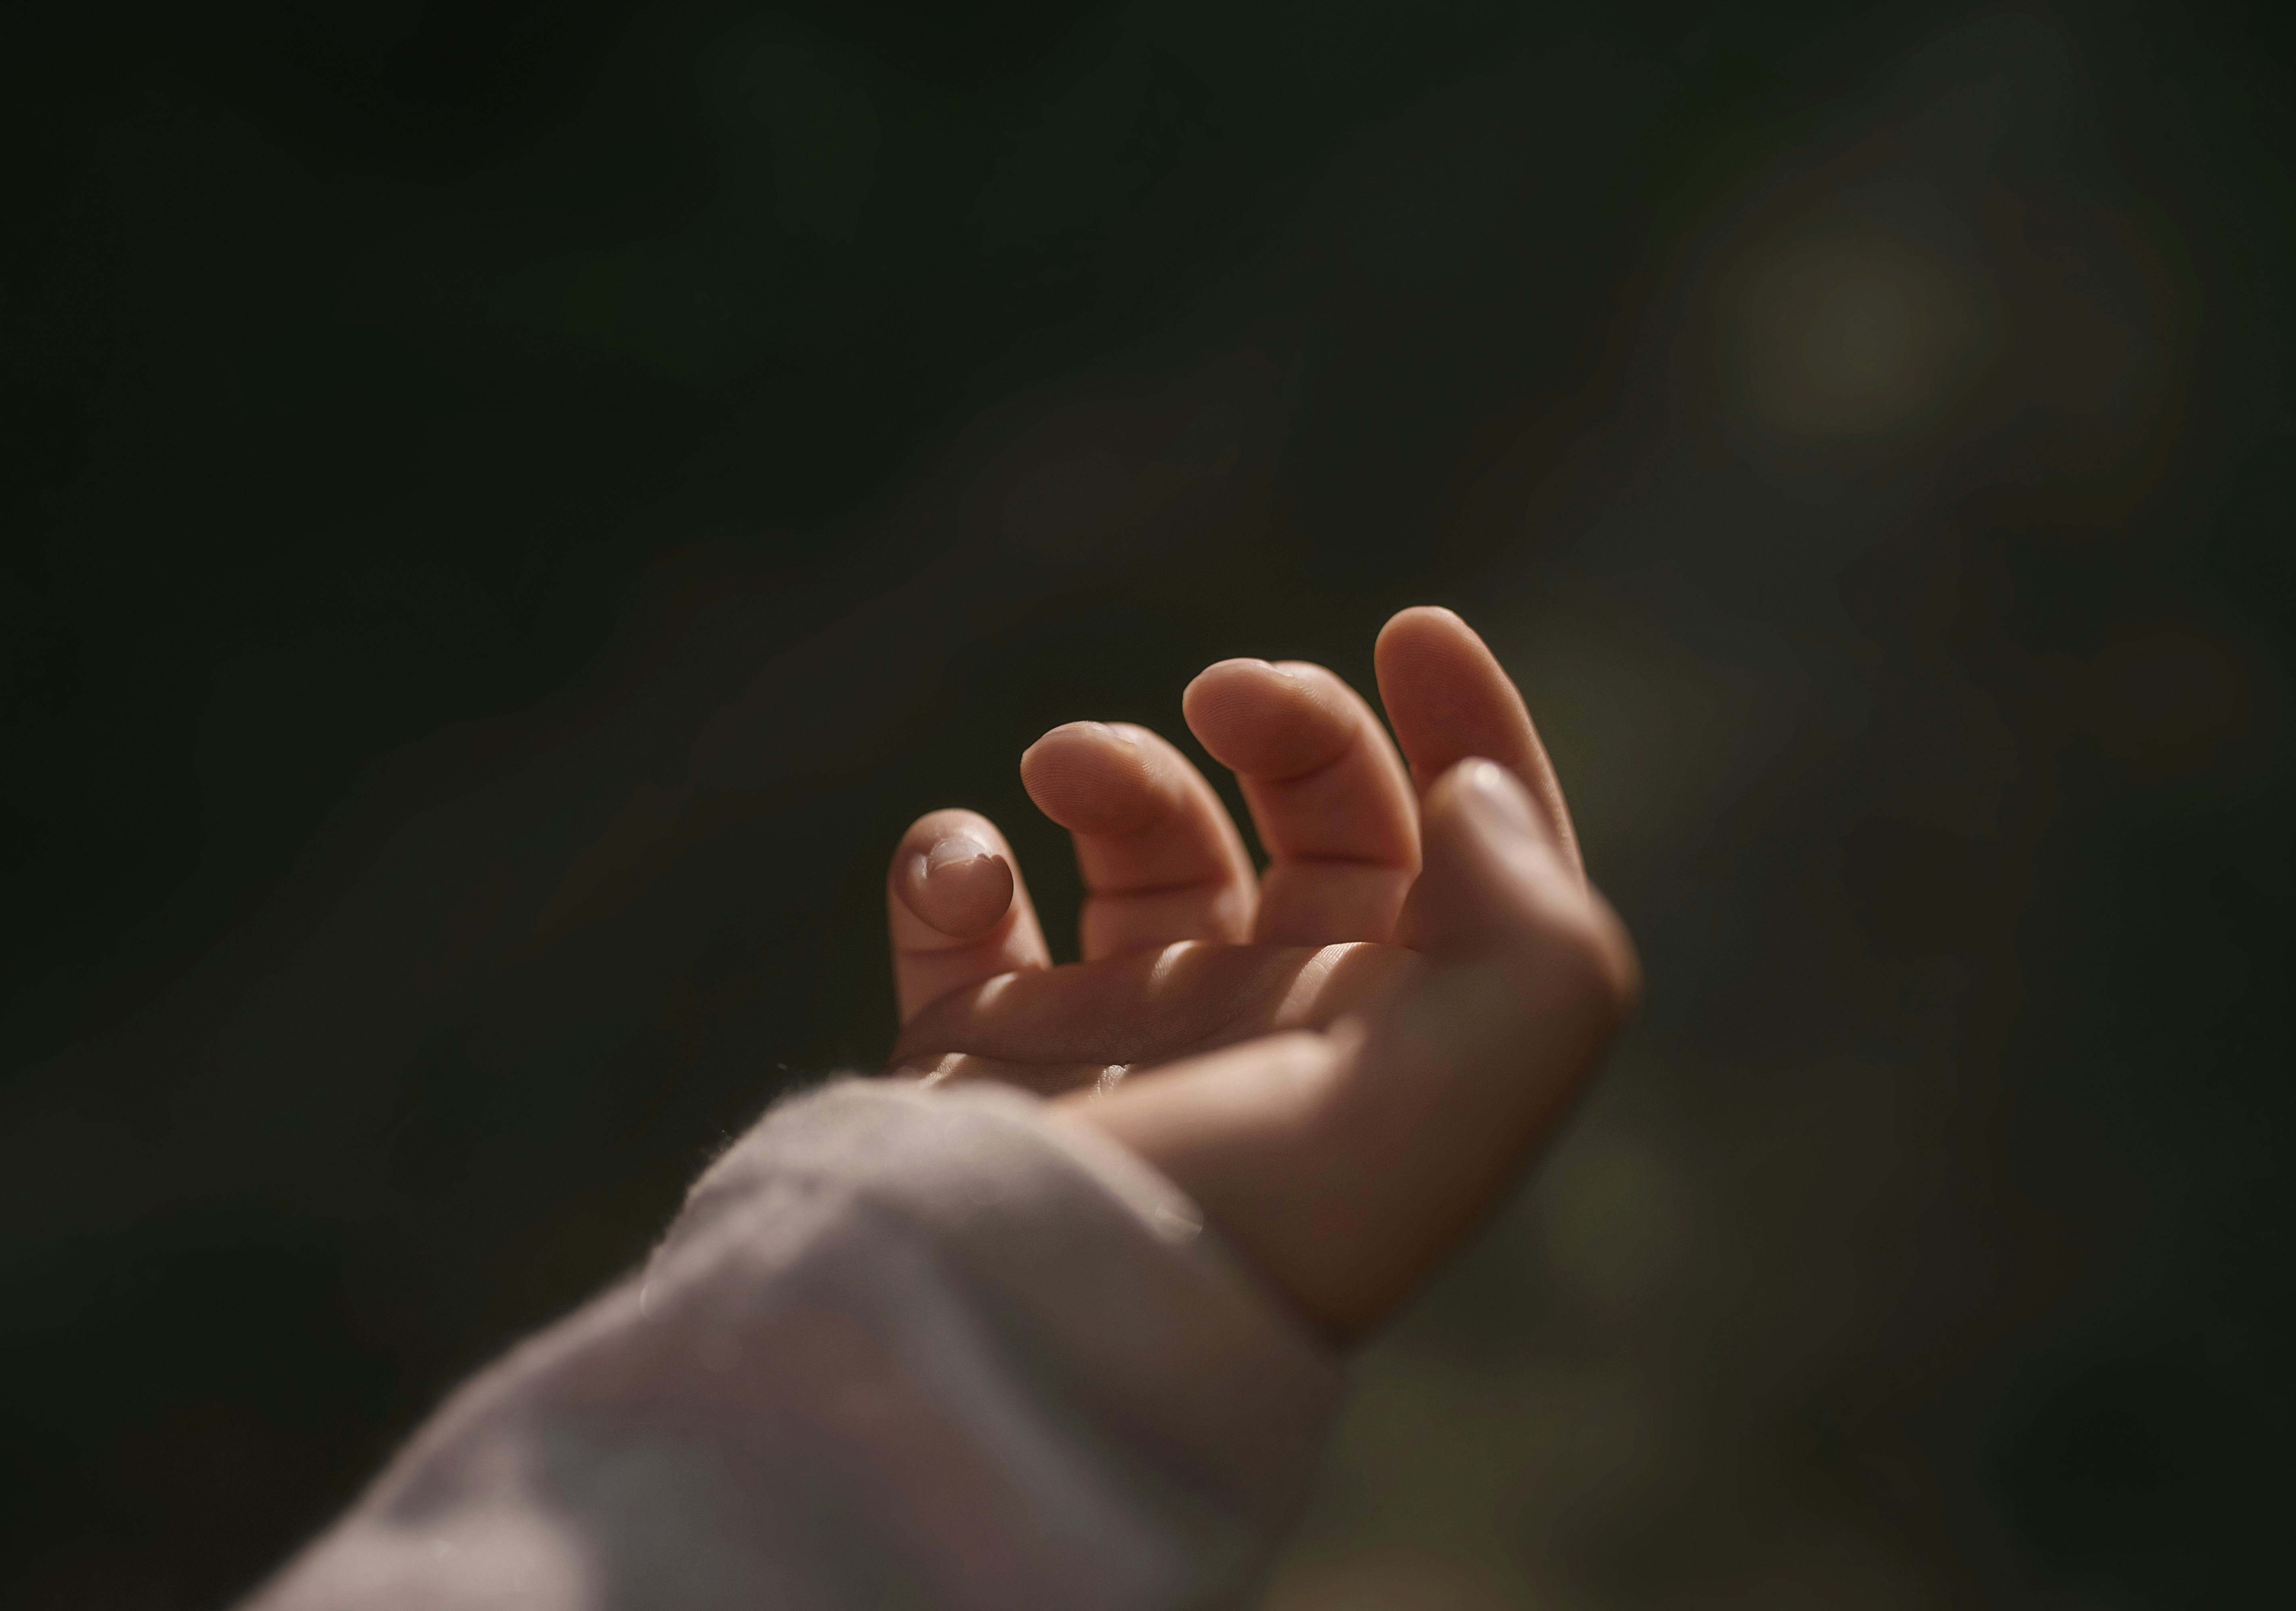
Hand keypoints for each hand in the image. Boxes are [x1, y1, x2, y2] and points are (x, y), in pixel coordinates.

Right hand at [882, 607, 1636, 1338]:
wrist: (1018, 1337)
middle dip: (1289, 722)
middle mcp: (1269, 1032)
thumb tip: (1481, 802)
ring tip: (1066, 768)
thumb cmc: (1245, 1228)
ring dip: (1115, 765)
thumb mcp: (1455, 1108)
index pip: (1475, 865)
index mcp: (1394, 1044)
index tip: (1417, 631)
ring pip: (1142, 841)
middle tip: (1227, 696)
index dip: (1475, 734)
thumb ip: (1538, 944)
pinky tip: (963, 876)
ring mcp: (1118, 1037)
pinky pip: (963, 912)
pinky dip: (950, 859)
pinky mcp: (977, 1055)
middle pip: (1316, 820)